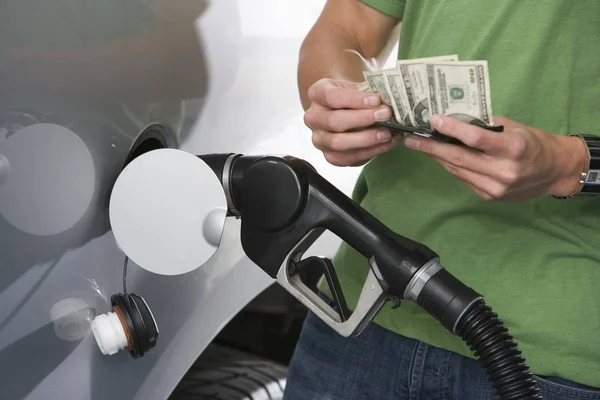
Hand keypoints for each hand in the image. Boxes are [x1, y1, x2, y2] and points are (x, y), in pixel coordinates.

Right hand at [304, 78, 400, 165]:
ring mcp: (319, 139)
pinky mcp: (330, 156)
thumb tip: (391, 101)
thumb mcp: (358, 87)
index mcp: (317, 94)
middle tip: (386, 115)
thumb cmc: (354, 96)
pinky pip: (347, 158)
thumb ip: (370, 92)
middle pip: (334, 121)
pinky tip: (386, 144)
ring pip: (338, 143)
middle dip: (363, 119)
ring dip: (366, 139)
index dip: (354, 99)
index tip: (376, 99)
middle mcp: (313, 117)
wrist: (346, 109)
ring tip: (387, 133)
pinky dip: (369, 152)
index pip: (331, 97)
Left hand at [403, 114, 588, 201]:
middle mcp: (503, 171)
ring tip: (420, 146)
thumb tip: (454, 121)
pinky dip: (451, 166)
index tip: (433, 120)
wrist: (554, 172)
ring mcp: (495, 187)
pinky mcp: (489, 197)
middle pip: (459, 158)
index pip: (475, 139)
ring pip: (458, 170)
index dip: (452, 129)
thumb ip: (485, 126)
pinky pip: (464, 179)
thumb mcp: (514, 128)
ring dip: (437, 157)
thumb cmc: (533, 143)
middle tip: (412, 140)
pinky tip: (440, 157)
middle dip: (432, 148)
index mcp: (513, 149)